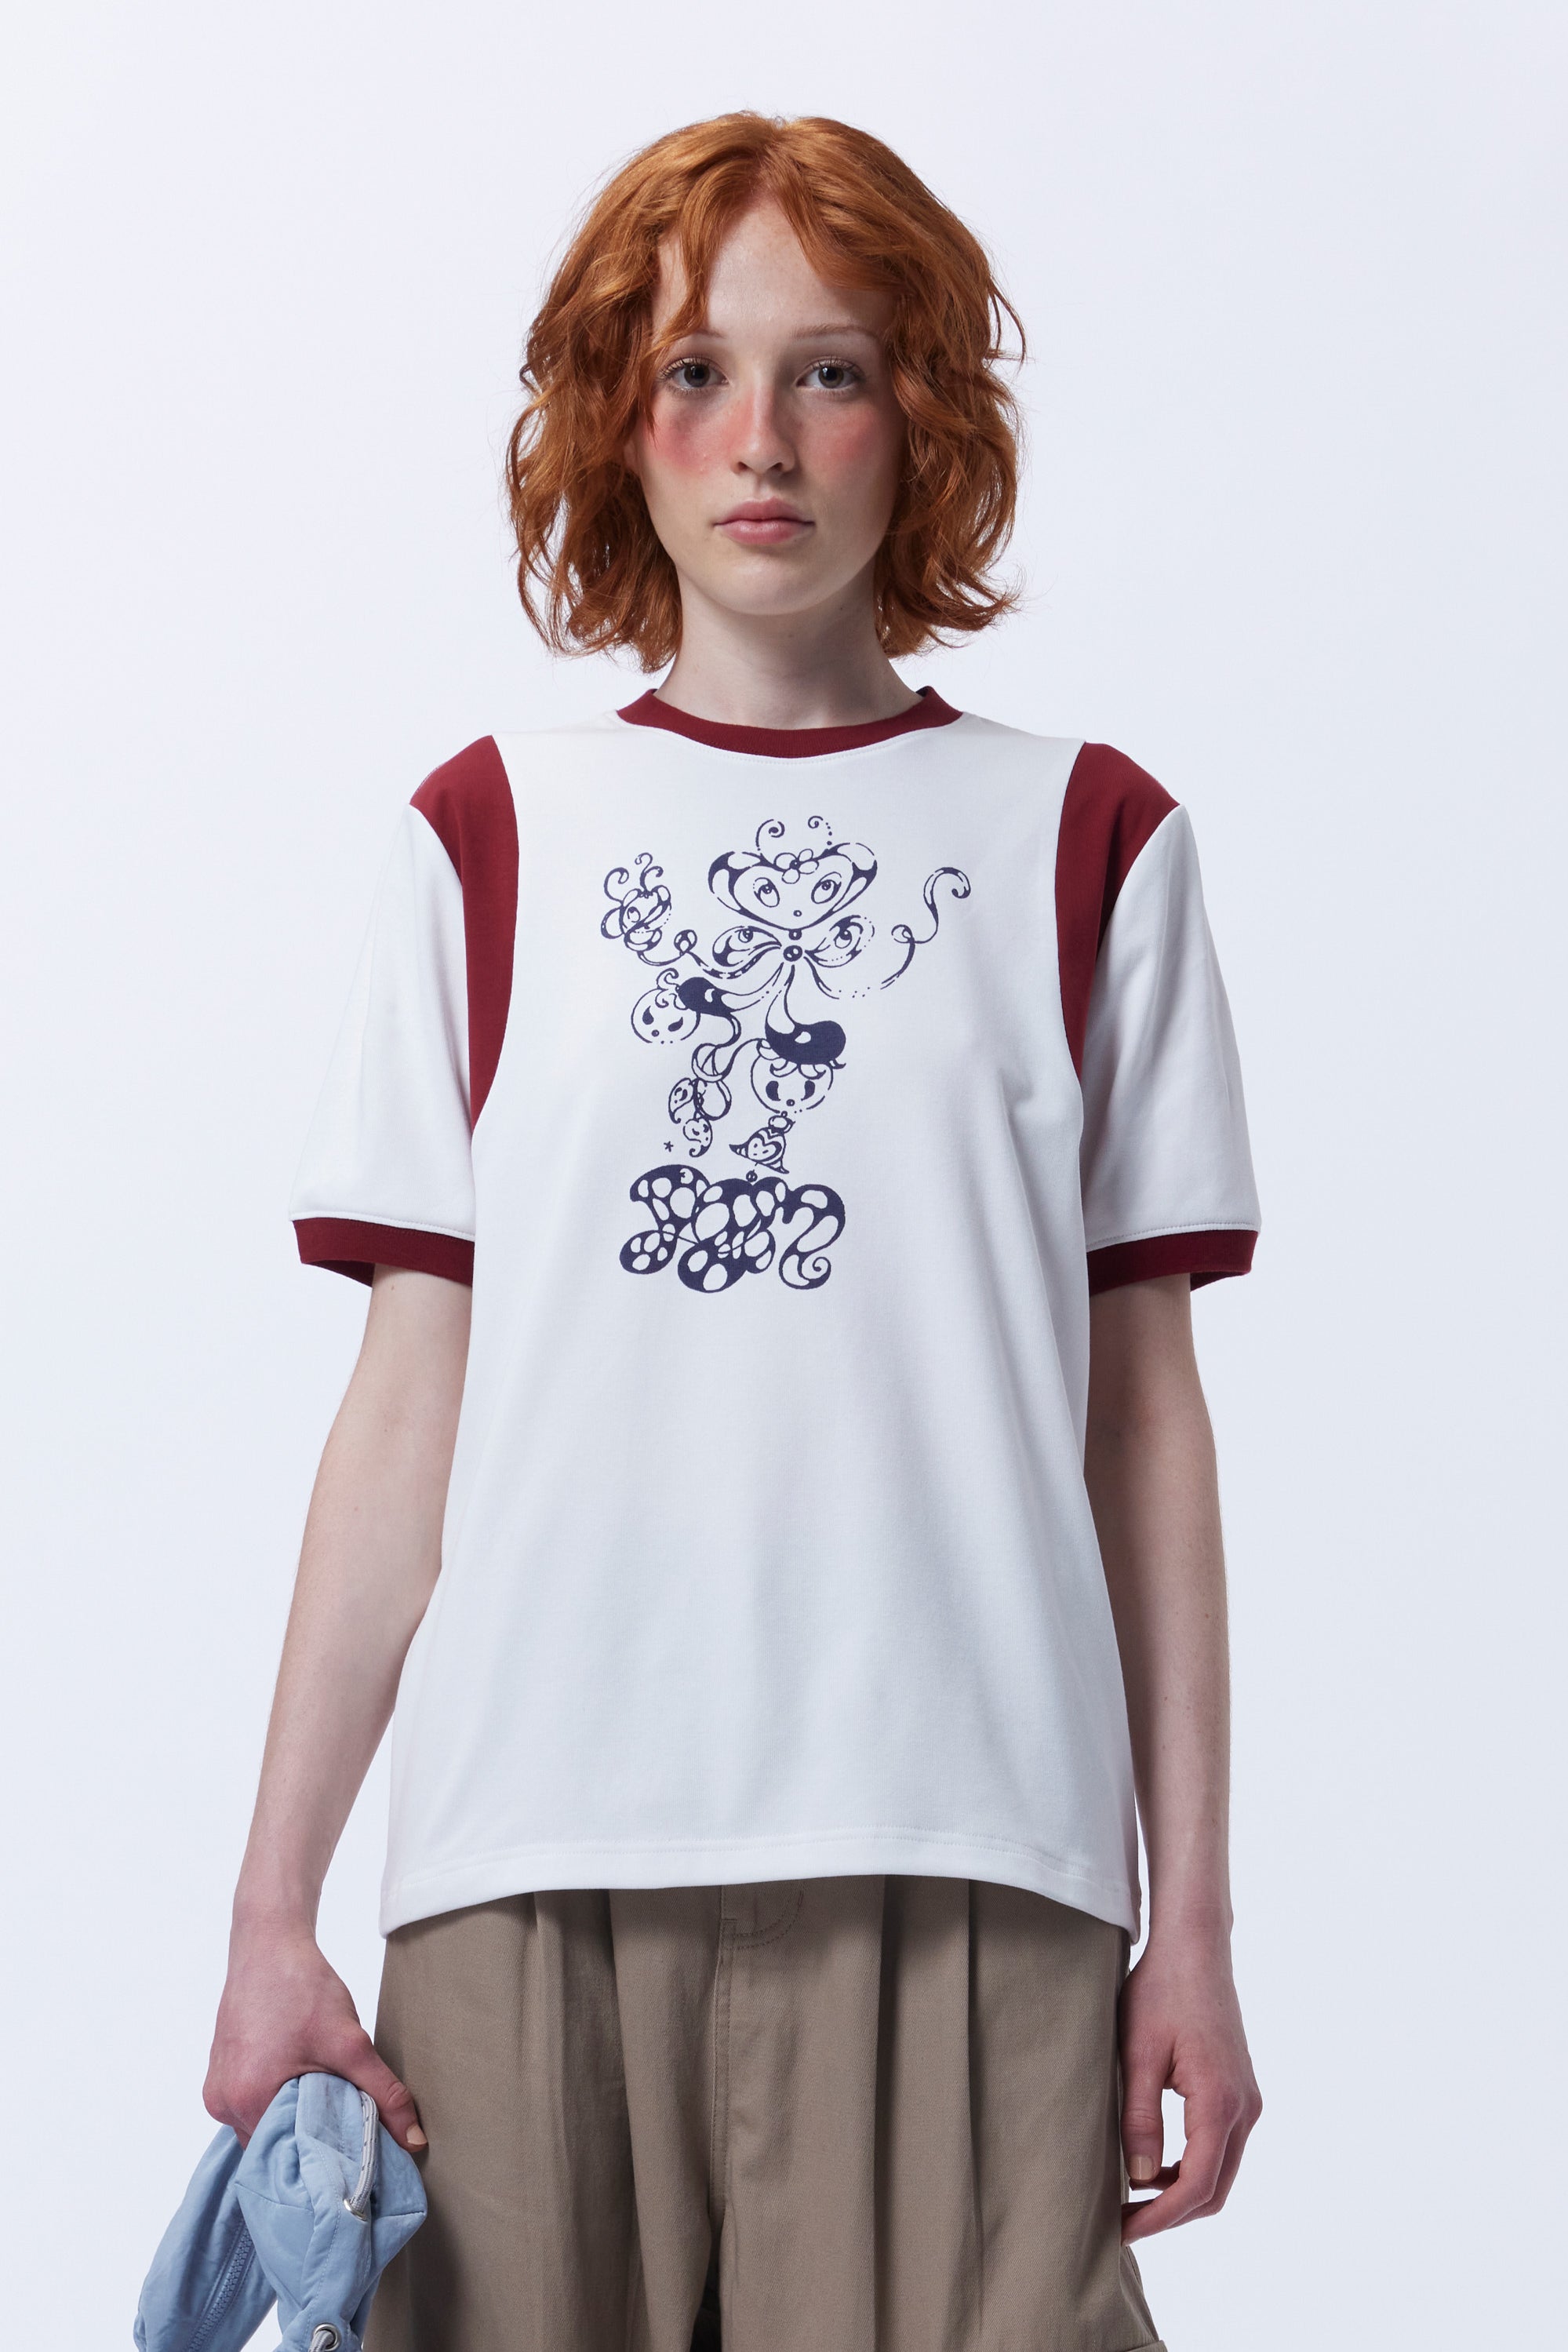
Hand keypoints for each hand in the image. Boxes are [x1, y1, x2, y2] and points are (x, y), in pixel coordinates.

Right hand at [203, 1918, 425, 2152]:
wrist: (268, 1944)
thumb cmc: (302, 1987)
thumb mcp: (350, 2042)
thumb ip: (384, 2094)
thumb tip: (414, 2141)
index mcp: (248, 2100)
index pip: (285, 2163)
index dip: (320, 2169)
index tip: (350, 2173)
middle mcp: (224, 2102)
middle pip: (271, 2149)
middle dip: (307, 2149)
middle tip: (345, 2145)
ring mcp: (218, 2090)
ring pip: (261, 2129)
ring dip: (292, 2126)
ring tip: (326, 2114)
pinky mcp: (221, 2075)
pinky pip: (250, 2108)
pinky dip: (277, 2106)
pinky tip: (304, 2090)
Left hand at [1118, 1923, 1260, 2240]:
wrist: (1194, 1949)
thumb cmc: (1161, 1992)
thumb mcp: (1137, 2053)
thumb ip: (1140, 2119)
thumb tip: (1140, 2180)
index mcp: (1220, 2103)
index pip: (1196, 2186)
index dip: (1159, 2218)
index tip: (1123, 2230)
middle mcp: (1244, 2108)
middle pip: (1215, 2189)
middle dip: (1171, 2215)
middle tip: (1124, 2223)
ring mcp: (1247, 2101)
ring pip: (1221, 2171)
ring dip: (1182, 2194)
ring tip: (1133, 2200)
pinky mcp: (1240, 2091)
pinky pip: (1221, 2147)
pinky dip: (1192, 2168)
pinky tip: (1155, 2167)